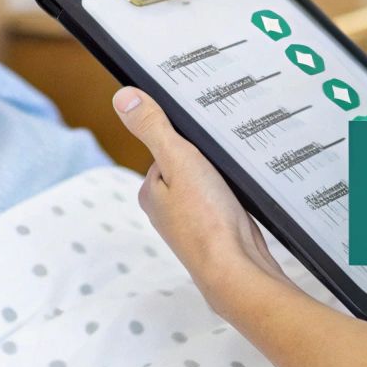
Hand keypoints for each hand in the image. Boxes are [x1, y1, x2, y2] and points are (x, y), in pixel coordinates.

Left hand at [112, 87, 291, 305]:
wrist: (236, 269)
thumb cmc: (206, 220)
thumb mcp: (178, 160)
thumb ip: (153, 128)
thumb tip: (123, 98)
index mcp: (150, 192)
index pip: (166, 147)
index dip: (187, 140)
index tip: (204, 139)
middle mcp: (167, 209)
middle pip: (189, 165)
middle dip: (207, 159)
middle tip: (223, 160)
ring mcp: (192, 222)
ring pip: (208, 183)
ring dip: (223, 178)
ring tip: (234, 180)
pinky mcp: (216, 230)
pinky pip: (223, 201)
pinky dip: (234, 195)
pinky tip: (243, 198)